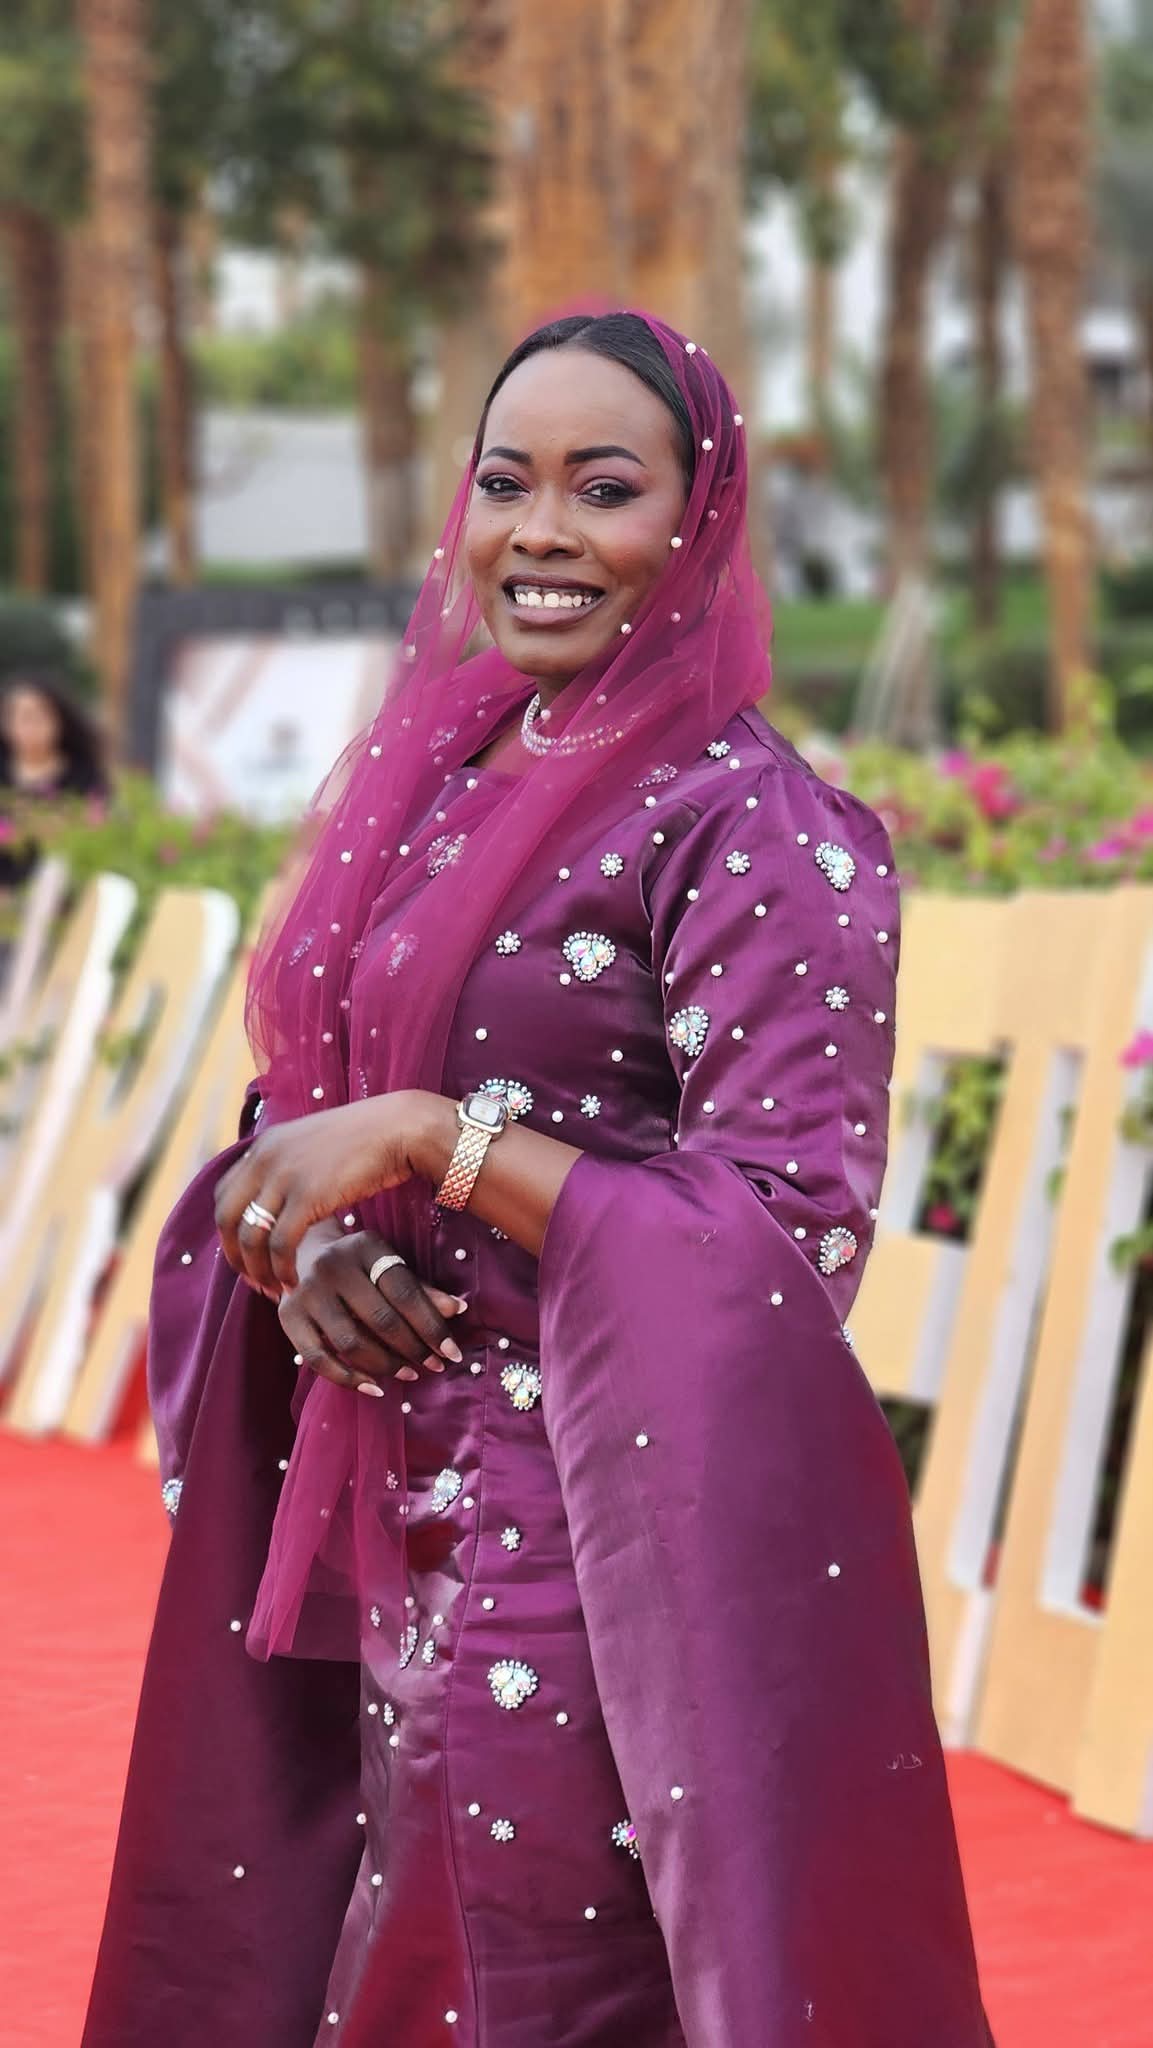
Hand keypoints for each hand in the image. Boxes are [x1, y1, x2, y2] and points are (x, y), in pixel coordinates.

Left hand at [214, 1090, 449, 1291]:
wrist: (398, 1129)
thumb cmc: (366, 1142)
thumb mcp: (313, 1147)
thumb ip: (290, 1167)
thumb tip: (282, 1197)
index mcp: (264, 1146)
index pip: (224, 1195)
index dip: (228, 1232)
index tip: (246, 1256)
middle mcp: (265, 1158)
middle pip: (227, 1218)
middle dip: (236, 1256)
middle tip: (254, 1281)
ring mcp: (284, 1176)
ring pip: (251, 1236)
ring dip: (258, 1270)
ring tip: (276, 1289)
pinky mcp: (307, 1196)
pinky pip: (280, 1243)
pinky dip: (283, 1268)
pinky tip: (294, 1282)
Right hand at [278, 1227, 466, 1395]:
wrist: (300, 1254)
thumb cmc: (357, 1265)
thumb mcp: (388, 1266)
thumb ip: (419, 1289)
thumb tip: (458, 1310)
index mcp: (365, 1247)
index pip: (405, 1291)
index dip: (432, 1326)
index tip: (452, 1352)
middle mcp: (332, 1266)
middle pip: (381, 1319)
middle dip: (413, 1349)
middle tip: (433, 1366)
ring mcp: (306, 1291)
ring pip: (352, 1342)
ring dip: (386, 1365)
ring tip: (408, 1374)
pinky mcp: (287, 1316)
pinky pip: (319, 1360)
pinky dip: (349, 1379)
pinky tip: (374, 1387)